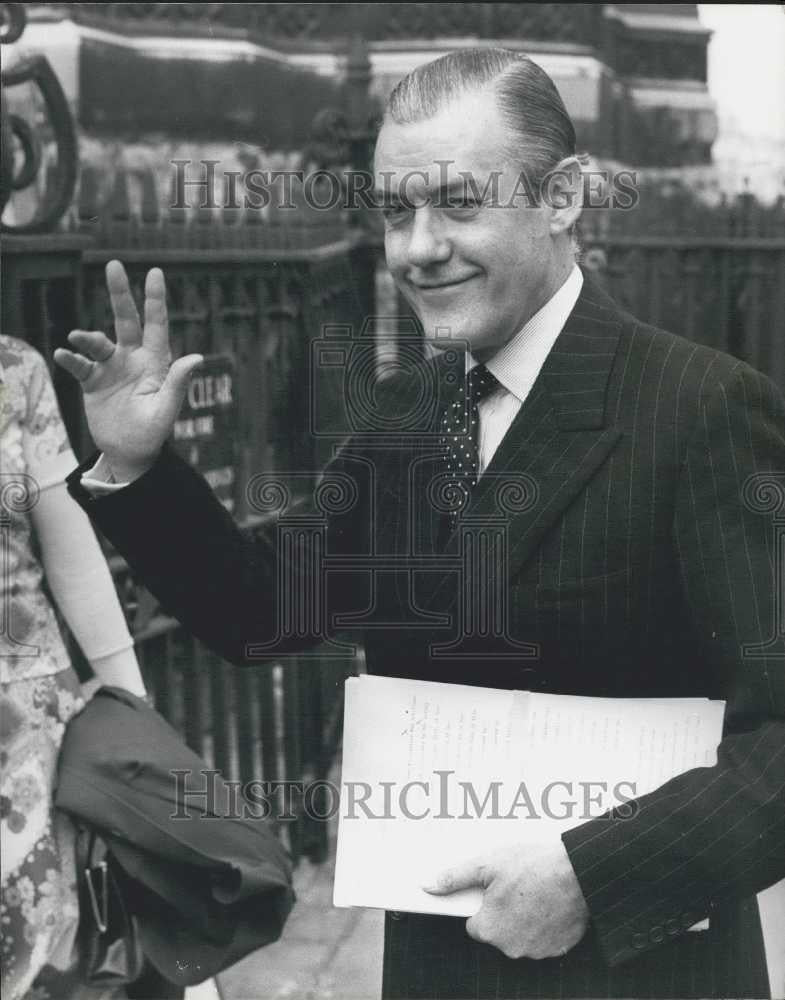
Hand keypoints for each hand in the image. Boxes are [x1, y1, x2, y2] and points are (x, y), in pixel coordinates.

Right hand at [54, 260, 202, 481]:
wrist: (129, 452)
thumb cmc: (153, 433)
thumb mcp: (165, 410)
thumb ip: (177, 383)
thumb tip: (197, 358)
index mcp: (155, 362)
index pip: (157, 325)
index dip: (155, 300)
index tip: (154, 272)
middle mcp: (133, 359)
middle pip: (126, 320)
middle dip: (121, 293)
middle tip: (114, 265)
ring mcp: (112, 368)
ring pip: (98, 342)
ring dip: (89, 338)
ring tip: (79, 338)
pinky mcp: (93, 381)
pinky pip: (80, 365)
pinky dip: (72, 359)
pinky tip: (64, 355)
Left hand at [423, 839, 589, 959]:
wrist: (579, 872)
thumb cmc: (533, 866)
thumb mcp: (487, 864)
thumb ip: (455, 877)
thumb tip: (428, 885)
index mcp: (489, 929)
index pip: (474, 924)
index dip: (483, 904)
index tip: (494, 890)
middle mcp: (510, 948)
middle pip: (498, 931)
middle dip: (504, 911)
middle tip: (517, 886)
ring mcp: (536, 951)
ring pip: (520, 935)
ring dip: (524, 918)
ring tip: (535, 891)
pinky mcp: (558, 949)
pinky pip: (543, 939)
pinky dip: (544, 924)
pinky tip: (549, 902)